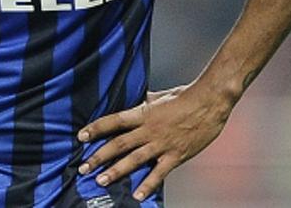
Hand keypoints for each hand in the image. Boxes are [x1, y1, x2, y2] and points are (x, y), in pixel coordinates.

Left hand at [78, 84, 232, 200]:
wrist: (209, 102)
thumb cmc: (184, 96)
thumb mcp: (158, 96)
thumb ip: (144, 101)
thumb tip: (134, 98)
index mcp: (143, 114)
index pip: (113, 121)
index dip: (96, 129)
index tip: (81, 137)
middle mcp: (148, 130)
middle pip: (119, 144)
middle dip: (99, 156)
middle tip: (84, 167)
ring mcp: (162, 144)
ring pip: (134, 160)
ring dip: (116, 171)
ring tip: (101, 180)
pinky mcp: (176, 156)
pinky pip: (160, 173)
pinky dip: (148, 185)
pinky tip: (138, 195)